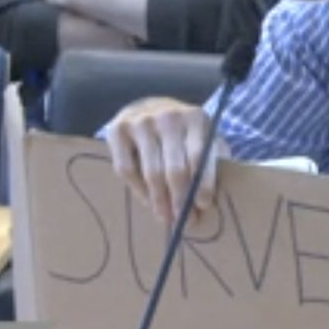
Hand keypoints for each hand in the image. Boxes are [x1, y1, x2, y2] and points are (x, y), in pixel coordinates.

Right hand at [103, 97, 223, 225]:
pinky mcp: (117, 129)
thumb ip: (211, 159)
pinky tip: (147, 200)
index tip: (203, 205)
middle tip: (184, 221)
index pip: (199, 157)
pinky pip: (127, 169)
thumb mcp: (202, 136)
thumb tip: (207, 200)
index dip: (202, 184)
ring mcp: (141, 121)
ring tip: (165, 217)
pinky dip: (138, 189)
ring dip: (159, 200)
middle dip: (180, 200)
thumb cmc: (181, 130)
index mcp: (195, 117)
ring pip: (151, 172)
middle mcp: (168, 116)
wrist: (148, 106)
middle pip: (175, 169)